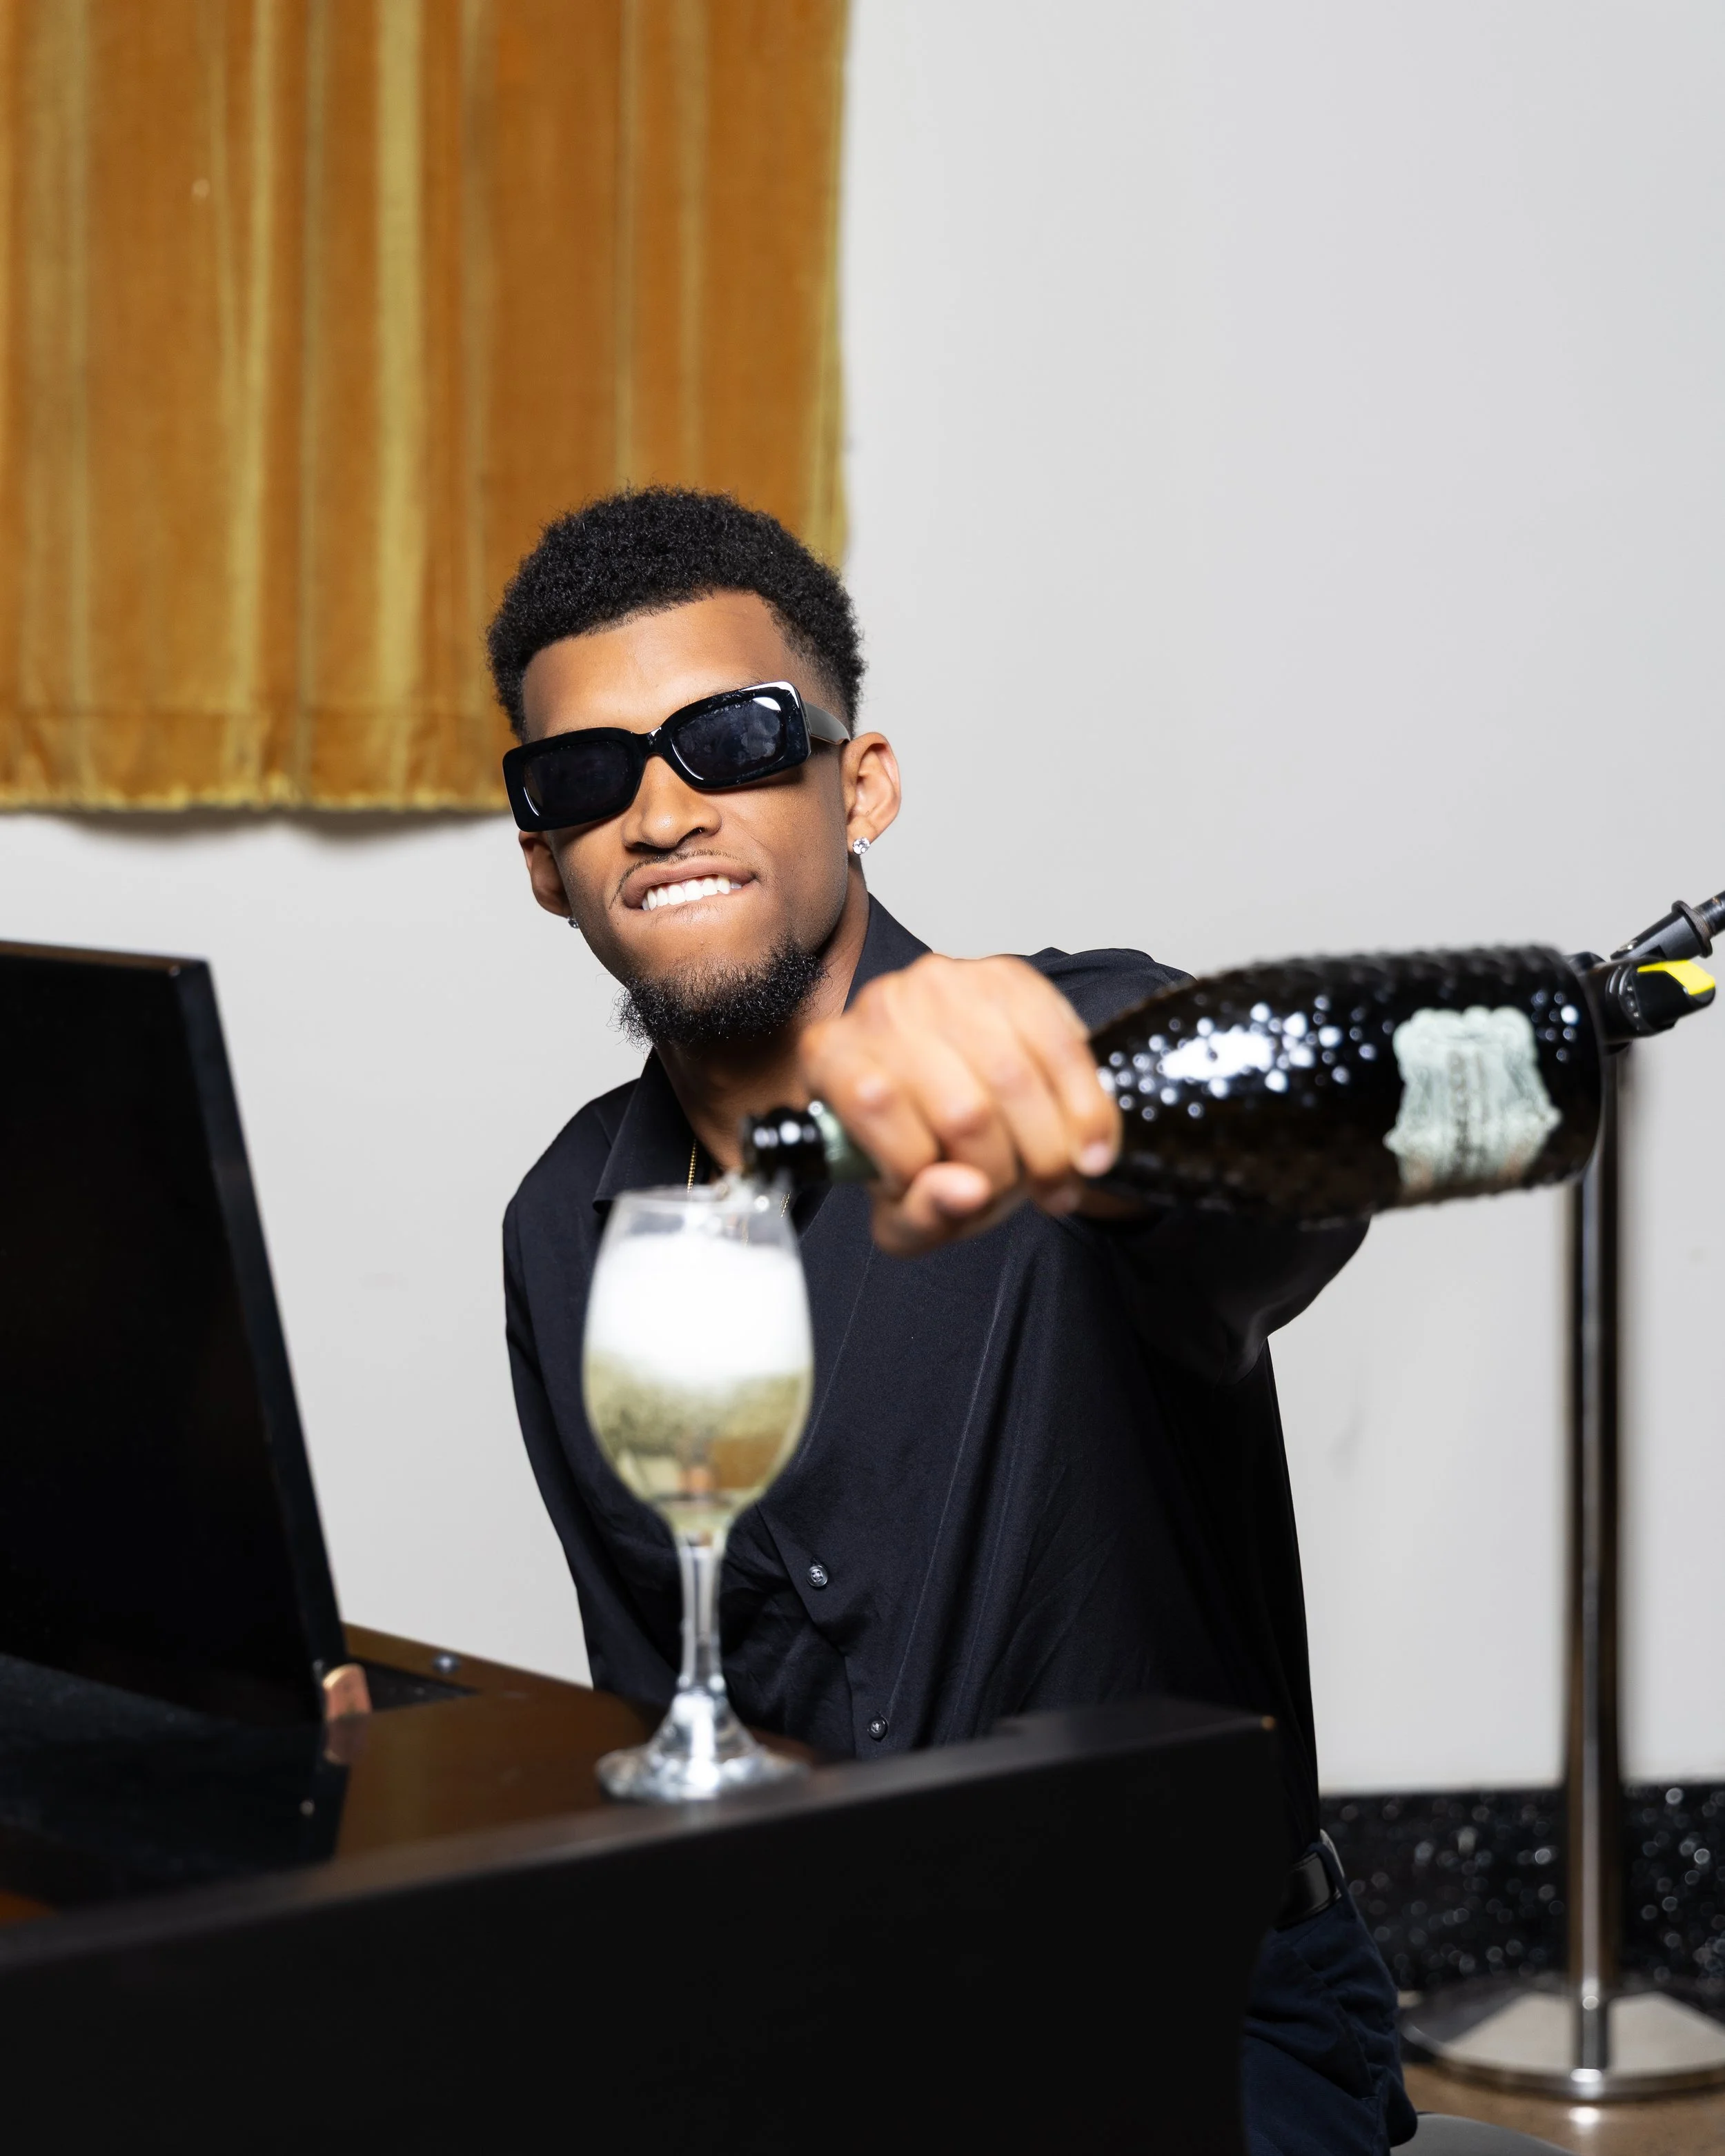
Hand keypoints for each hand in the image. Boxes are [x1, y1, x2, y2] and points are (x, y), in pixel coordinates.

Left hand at [798, 954, 1120, 1254]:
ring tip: (1054, 1180)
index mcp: (832, 1058)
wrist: (977, 1108)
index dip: (921, 1170)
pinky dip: (1086, 1112)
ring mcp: (946, 984)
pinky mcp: (1008, 976)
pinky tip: (1088, 1148)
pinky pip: (1062, 1049)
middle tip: (1013, 1194)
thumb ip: (923, 1213)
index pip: (873, 1104)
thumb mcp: (907, 1209)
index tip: (948, 1194)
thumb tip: (965, 1192)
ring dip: (1050, 1150)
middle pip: (960, 1108)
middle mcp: (882, 1009)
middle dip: (1000, 1173)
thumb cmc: (927, 1152)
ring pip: (1016, 1080)